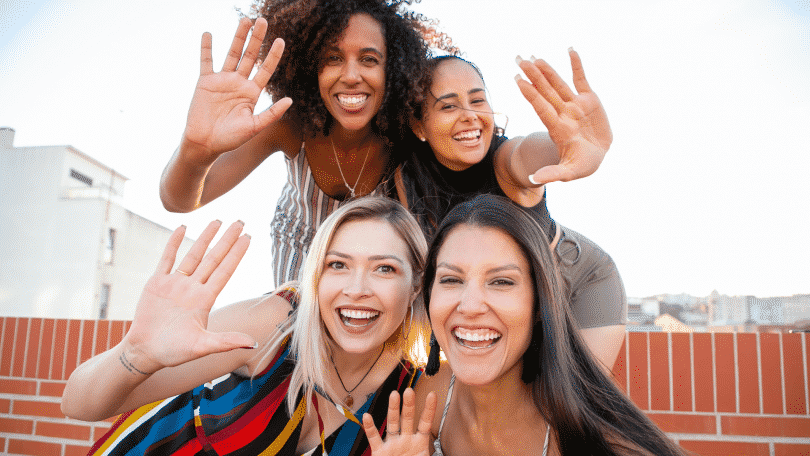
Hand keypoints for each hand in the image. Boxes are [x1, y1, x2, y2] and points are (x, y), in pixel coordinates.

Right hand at [123, 220, 252, 373]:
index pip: (225, 270)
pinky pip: (167, 258)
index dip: (237, 254)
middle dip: (227, 240)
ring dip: (205, 238)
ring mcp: (176, 284)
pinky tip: (182, 228)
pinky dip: (174, 243)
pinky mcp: (157, 283)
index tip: (249, 237)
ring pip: (193, 255)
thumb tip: (254, 344)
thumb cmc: (174, 352)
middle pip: (214, 258)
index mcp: (205, 300)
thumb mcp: (202, 346)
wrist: (145, 352)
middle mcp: (193, 288)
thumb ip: (226, 341)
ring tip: (217, 221)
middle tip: (240, 221)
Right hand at [182, 18, 292, 162]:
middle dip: (257, 39)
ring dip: (238, 37)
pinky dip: (206, 48)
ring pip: (232, 54)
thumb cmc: (231, 139)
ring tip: (245, 21)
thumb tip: (290, 99)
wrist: (205, 144)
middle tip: (263, 20)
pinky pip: (206, 61)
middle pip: (250, 56)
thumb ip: (272, 113)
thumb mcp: (254, 127)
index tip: (281, 40)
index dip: (273, 55)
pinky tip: (208, 33)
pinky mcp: (205, 82)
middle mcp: (239, 83)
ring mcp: (222, 80)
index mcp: (252, 93)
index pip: (266, 70)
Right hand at [362, 388, 436, 455]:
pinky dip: (370, 428)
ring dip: (393, 410)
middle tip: (409, 390)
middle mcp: (405, 440)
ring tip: (394, 395)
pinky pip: (374, 439)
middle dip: (409, 405)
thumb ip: (431, 454)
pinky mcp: (379, 453)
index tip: (433, 394)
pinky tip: (367, 417)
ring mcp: (392, 445)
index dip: (429, 409)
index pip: (425, 423)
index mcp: (419, 444)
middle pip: (408, 419)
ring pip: (392, 424)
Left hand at [515, 49, 611, 183]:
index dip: (530, 94)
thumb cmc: (583, 165)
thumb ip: (552, 174)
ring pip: (558, 84)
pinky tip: (570, 50)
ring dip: (547, 70)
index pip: (541, 107)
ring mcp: (575, 105)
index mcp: (558, 128)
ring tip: (534, 57)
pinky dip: (577, 65)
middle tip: (518, 60)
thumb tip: (532, 180)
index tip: (517, 80)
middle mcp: (563, 113)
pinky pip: (581, 79)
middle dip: (532, 76)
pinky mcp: (589, 99)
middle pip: (545, 92)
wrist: (598, 156)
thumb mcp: (569, 172)